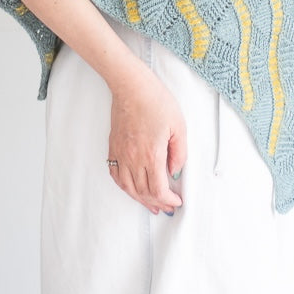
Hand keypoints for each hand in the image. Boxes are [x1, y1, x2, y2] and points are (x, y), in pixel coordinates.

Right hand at [106, 67, 187, 214]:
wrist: (131, 86)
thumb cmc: (155, 101)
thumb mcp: (179, 126)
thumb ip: (179, 153)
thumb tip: (175, 171)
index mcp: (151, 154)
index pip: (158, 189)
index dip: (169, 199)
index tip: (177, 201)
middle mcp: (133, 157)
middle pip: (144, 192)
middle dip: (157, 203)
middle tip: (168, 207)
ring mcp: (121, 154)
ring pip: (128, 187)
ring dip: (141, 200)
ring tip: (151, 205)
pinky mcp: (113, 147)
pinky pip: (116, 175)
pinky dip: (125, 187)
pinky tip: (132, 189)